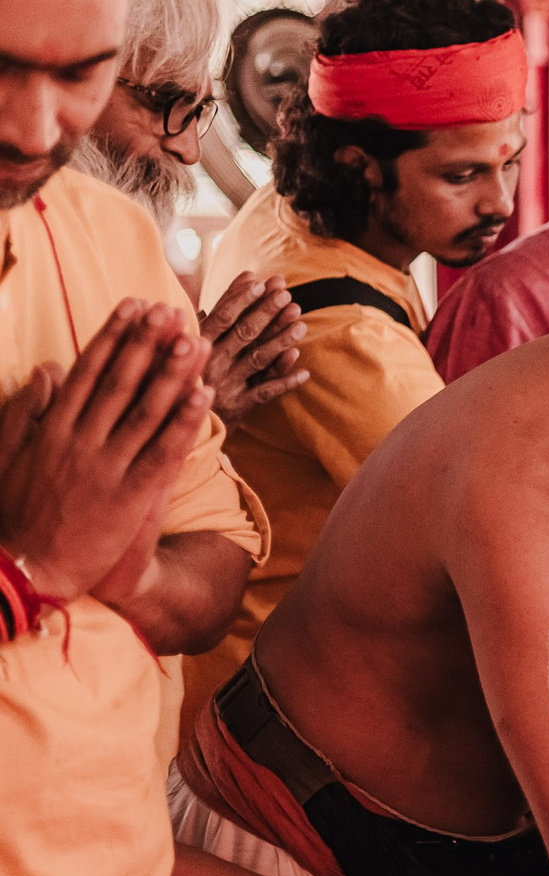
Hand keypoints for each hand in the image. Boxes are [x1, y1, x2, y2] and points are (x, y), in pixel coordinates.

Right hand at [0, 301, 210, 601]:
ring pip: (146, 411)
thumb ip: (28, 408)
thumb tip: (49, 368)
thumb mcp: (7, 452)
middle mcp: (80, 440)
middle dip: (147, 343)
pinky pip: (162, 453)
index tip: (135, 307)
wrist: (26, 568)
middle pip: (121, 382)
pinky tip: (202, 396)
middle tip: (171, 310)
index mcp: (52, 427)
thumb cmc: (17, 512)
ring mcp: (106, 467)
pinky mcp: (130, 496)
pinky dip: (183, 423)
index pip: (89, 371)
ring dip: (173, 373)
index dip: (115, 336)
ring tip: (194, 340)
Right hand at [201, 273, 306, 424]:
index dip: (243, 297)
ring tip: (301, 324)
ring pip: (258, 359)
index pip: (222, 316)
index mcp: (197, 344)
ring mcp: (226, 385)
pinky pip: (266, 392)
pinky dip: (286, 381)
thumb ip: (220, 311)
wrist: (178, 421)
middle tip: (287, 296)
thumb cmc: (192, 371)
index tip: (262, 281)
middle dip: (267, 312)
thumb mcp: (195, 341)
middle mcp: (211, 363)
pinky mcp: (239, 407)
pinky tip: (305, 371)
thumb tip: (247, 275)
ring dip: (281, 340)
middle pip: (244, 333)